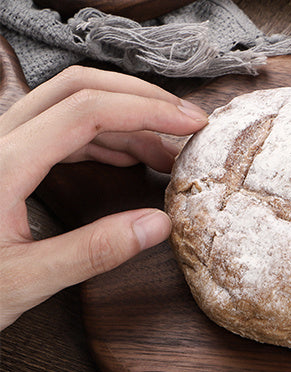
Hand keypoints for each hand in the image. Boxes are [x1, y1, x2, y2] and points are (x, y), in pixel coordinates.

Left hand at [0, 65, 207, 329]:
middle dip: (141, 98)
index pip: (87, 109)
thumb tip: (159, 225)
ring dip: (126, 118)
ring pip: (71, 103)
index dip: (147, 110)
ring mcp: (0, 145)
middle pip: (79, 87)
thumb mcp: (21, 283)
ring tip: (167, 153)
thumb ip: (92, 252)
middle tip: (186, 124)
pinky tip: (130, 160)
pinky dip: (105, 136)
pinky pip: (61, 128)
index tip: (191, 125)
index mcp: (2, 163)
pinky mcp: (4, 158)